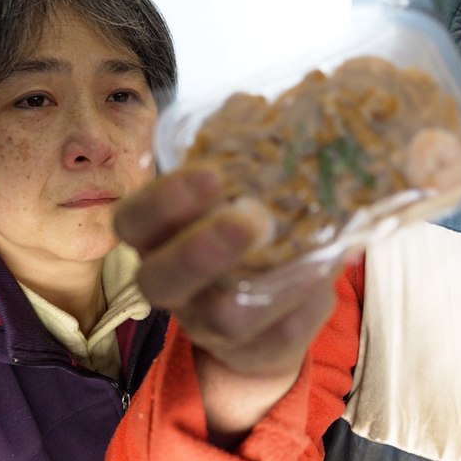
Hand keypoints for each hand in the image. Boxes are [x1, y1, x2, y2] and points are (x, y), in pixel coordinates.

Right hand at [115, 166, 337, 442]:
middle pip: (161, 280)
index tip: (212, 175)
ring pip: (224, 319)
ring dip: (267, 284)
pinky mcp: (254, 352)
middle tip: (251, 219)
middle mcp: (173, 287)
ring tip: (306, 249)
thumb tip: (260, 107)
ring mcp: (208, 326)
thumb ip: (240, 156)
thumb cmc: (244, 233)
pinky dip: (305, 305)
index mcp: (158, 238)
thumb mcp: (236, 192)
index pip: (134, 221)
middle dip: (202, 251)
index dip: (164, 201)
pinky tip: (327, 271)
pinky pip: (277, 338)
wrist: (265, 314)